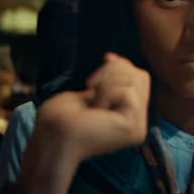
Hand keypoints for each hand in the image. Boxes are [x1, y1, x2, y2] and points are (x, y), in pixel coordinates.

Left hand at [35, 52, 150, 160]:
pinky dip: (106, 93)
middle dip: (113, 71)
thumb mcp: (89, 91)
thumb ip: (108, 78)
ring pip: (136, 81)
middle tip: (90, 84)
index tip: (106, 58)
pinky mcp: (133, 127)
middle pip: (141, 76)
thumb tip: (112, 57)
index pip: (140, 79)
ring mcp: (137, 127)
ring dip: (106, 84)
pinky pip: (127, 92)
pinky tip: (96, 109)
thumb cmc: (62, 118)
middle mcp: (137, 123)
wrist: (53, 135)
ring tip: (92, 103)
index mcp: (128, 116)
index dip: (123, 65)